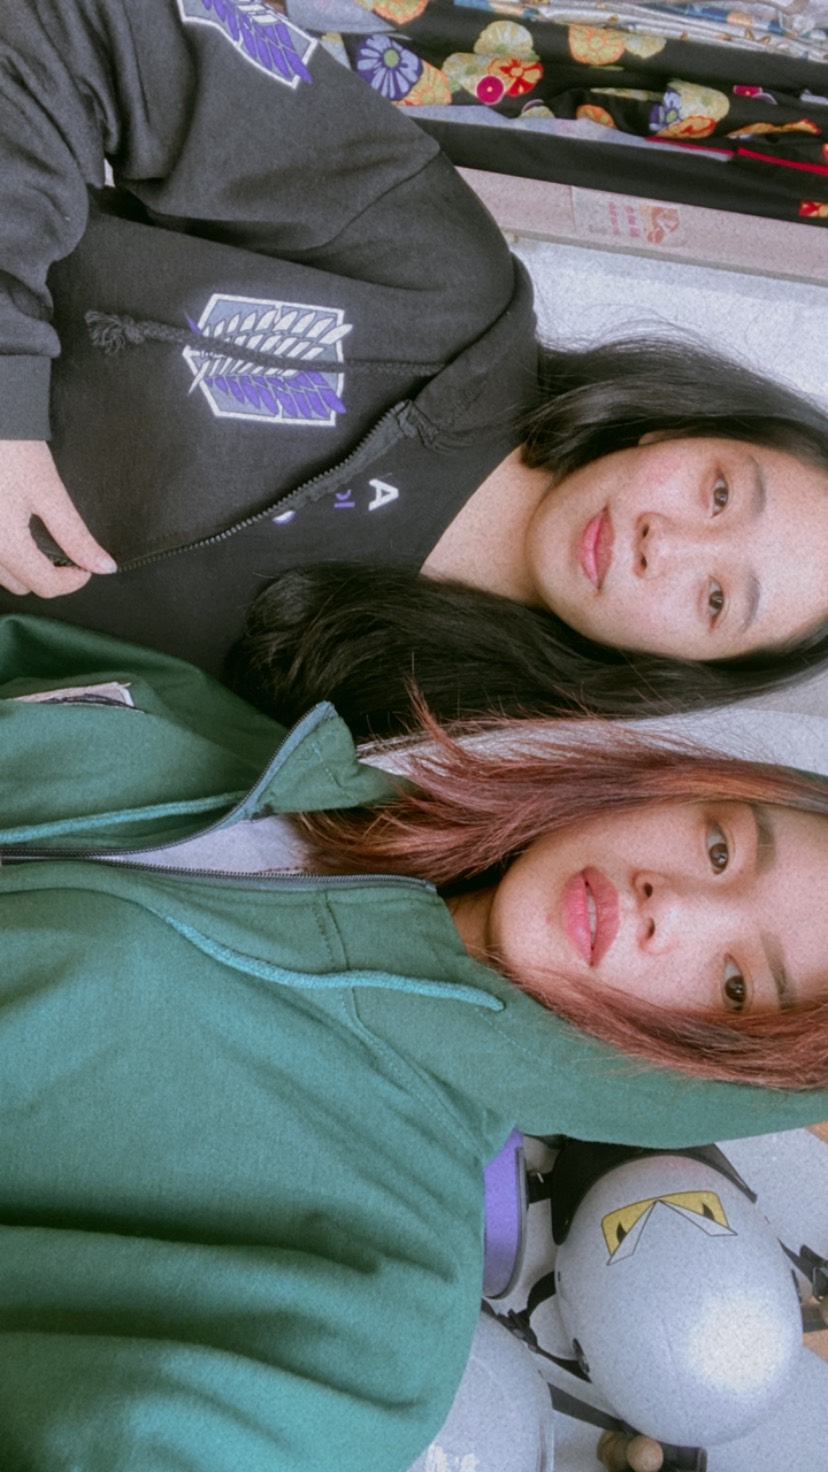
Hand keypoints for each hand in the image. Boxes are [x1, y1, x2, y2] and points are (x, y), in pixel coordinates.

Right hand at [0, 440, 115, 595]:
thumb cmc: (11, 448)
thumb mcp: (48, 492)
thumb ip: (75, 535)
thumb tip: (103, 567)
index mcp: (4, 543)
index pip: (45, 585)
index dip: (74, 580)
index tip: (88, 564)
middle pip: (20, 584)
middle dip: (46, 573)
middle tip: (66, 551)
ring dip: (21, 566)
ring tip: (38, 540)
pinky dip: (2, 550)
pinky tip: (13, 529)